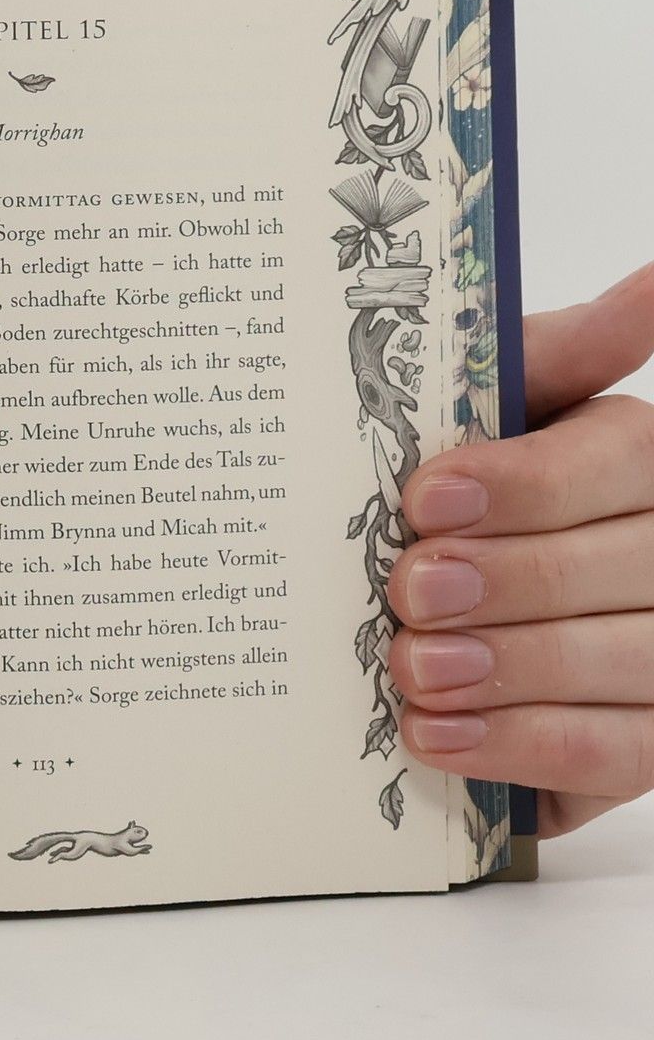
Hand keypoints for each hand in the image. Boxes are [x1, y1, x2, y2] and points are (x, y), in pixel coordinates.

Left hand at [392, 263, 653, 837]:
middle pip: (627, 564)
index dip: (526, 483)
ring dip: (508, 667)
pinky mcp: (647, 743)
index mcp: (633, 457)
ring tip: (413, 665)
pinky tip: (432, 731)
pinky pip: (612, 754)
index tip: (425, 499)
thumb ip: (547, 358)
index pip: (619, 459)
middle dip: (509, 579)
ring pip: (627, 660)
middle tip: (410, 590)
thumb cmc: (449, 497)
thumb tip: (646, 285)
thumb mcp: (479, 413)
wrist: (412, 620)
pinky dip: (517, 744)